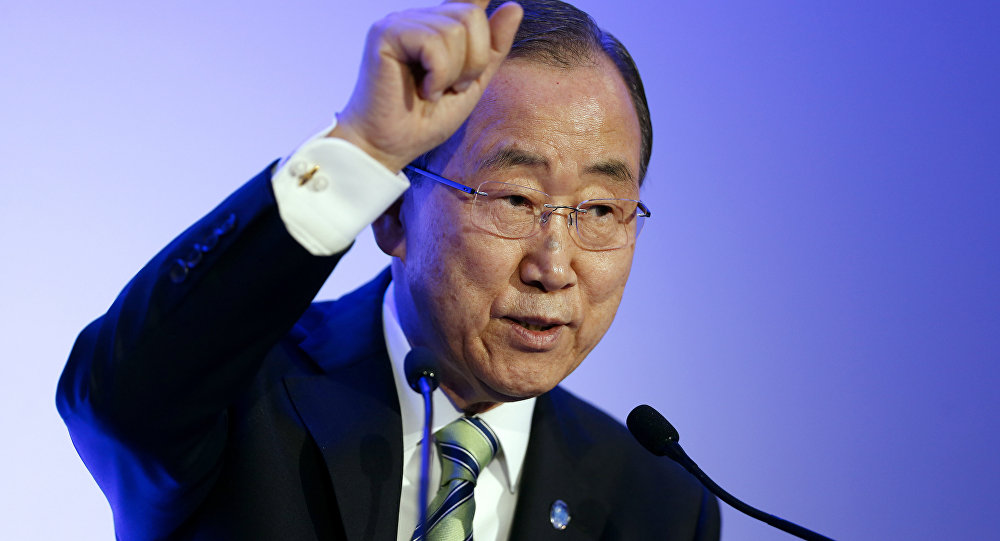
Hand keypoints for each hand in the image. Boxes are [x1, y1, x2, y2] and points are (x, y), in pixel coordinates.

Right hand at [329, 0, 522, 171]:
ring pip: (455, 30)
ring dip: (454, 72)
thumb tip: (514, 7)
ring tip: (433, 92)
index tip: (501, 0)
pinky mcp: (385, 33)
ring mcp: (400, 22)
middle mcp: (419, 18)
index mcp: (438, 26)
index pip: (469, 1)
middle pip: (471, 15)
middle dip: (474, 61)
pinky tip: (423, 90)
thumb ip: (493, 47)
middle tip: (453, 87)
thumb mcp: (473, 82)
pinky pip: (434, 43)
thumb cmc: (426, 119)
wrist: (391, 146)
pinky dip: (438, 74)